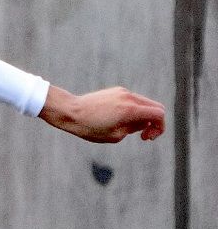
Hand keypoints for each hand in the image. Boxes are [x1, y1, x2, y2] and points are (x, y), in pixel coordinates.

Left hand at [40, 85, 165, 142]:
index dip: (159, 128)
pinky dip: (134, 110)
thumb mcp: (115, 136)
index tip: (147, 138)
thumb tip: (143, 123)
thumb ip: (134, 129)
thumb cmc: (89, 127)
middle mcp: (130, 97)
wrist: (70, 111)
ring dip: (143, 116)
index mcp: (131, 109)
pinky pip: (132, 100)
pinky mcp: (116, 91)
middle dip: (154, 122)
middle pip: (155, 107)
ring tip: (128, 128)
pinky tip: (120, 119)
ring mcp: (123, 92)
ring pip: (144, 103)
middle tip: (143, 135)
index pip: (159, 114)